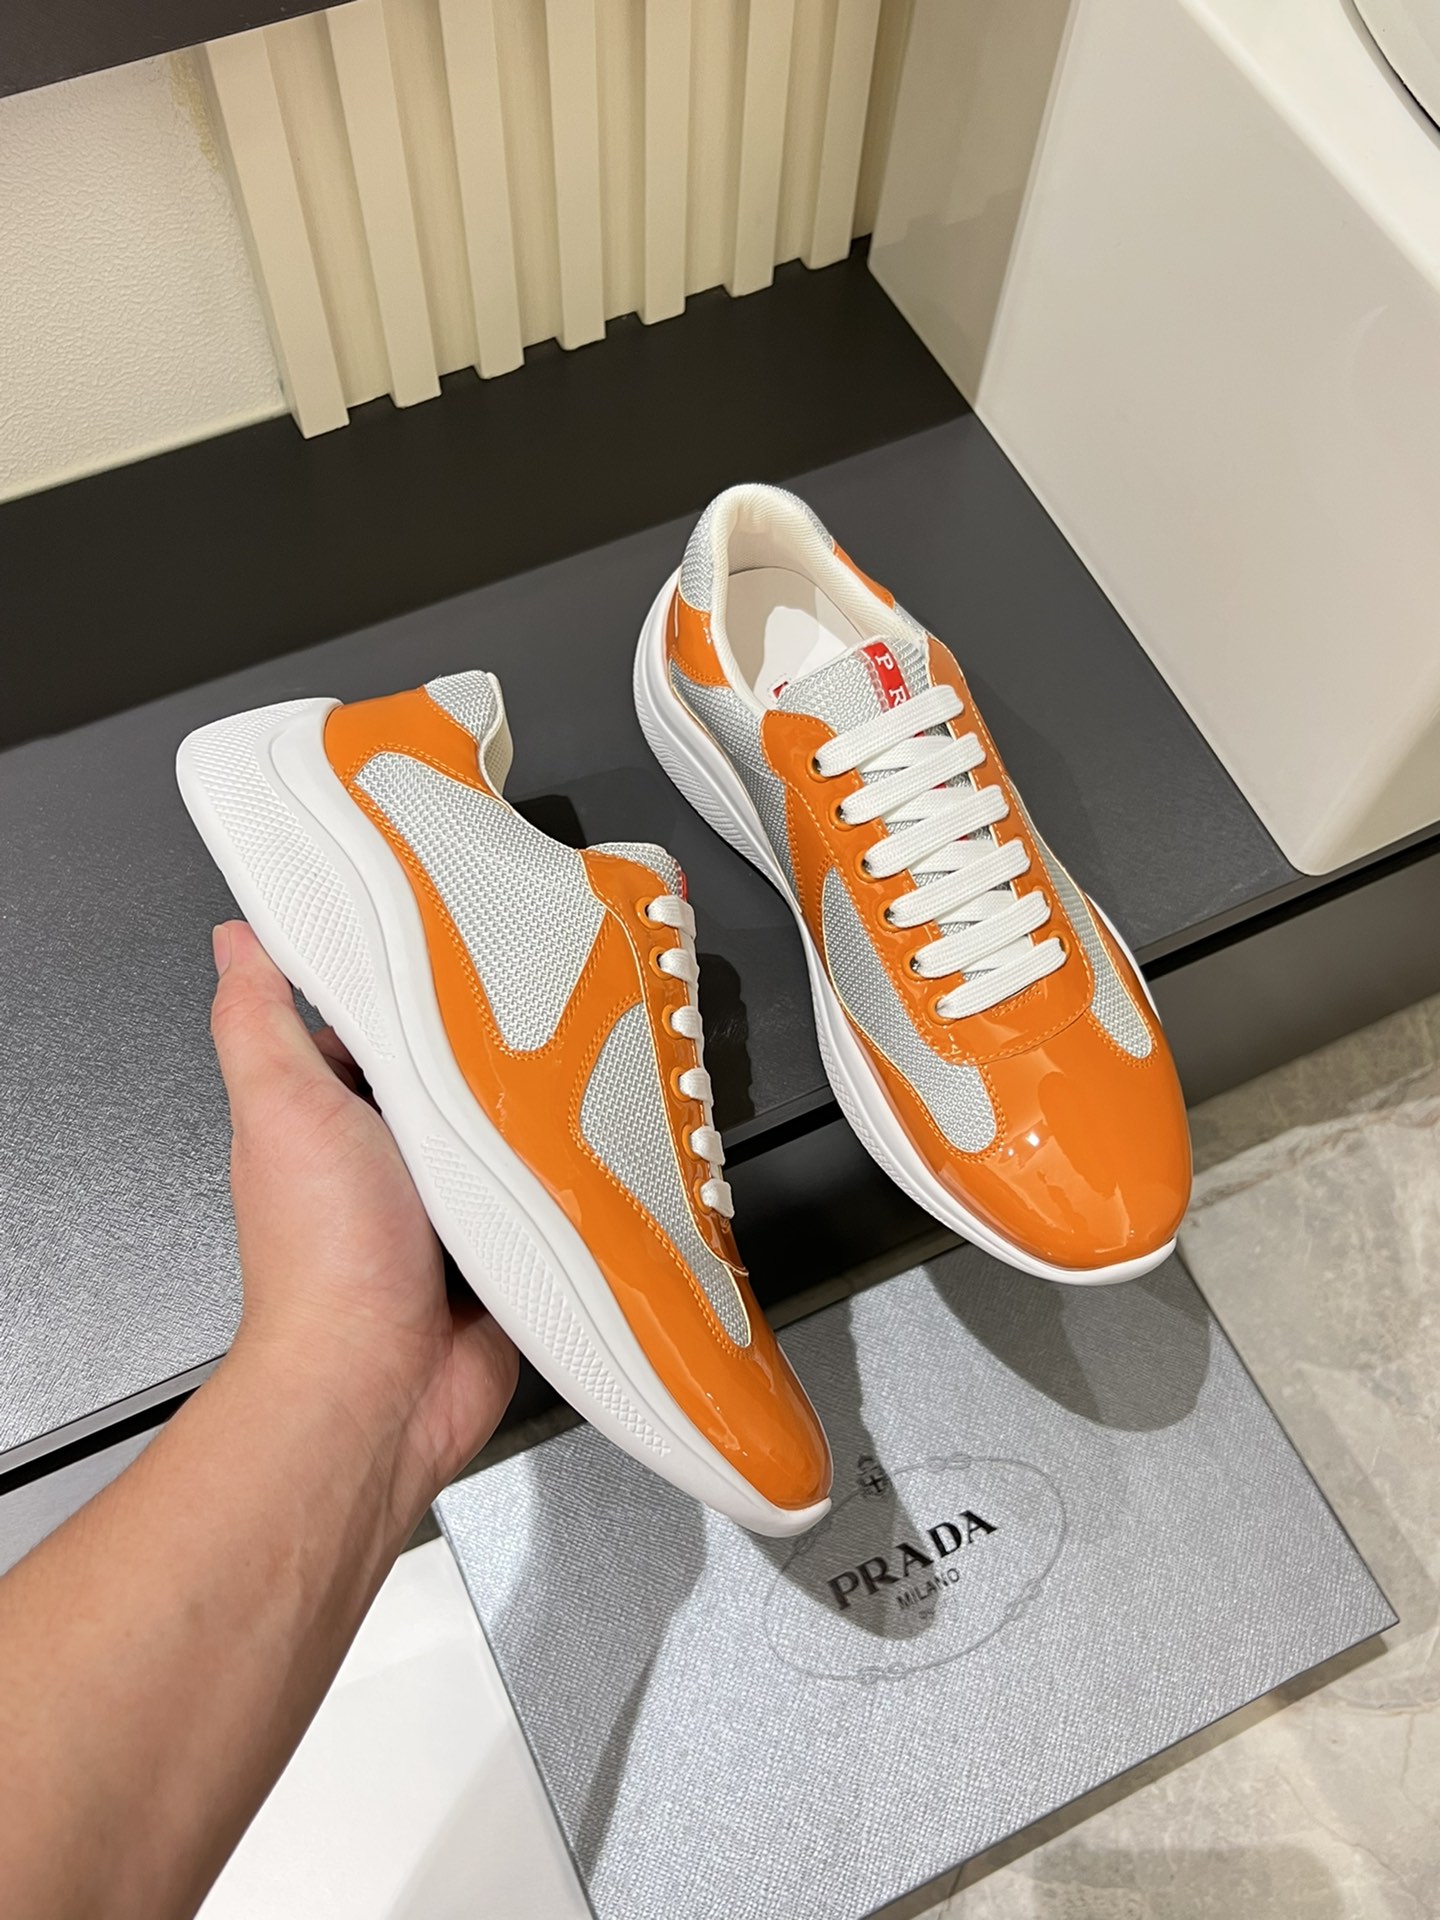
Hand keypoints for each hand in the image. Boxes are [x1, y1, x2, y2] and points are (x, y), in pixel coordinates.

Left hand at [208, 921, 516, 1527]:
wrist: (380, 1383)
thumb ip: (258, 1019)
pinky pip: (544, 1196)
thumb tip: (237, 940)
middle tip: (535, 1013)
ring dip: (533, 1119)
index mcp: (327, 1115)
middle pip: (450, 1075)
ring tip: (568, 1079)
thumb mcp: (280, 1104)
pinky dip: (563, 1182)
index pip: (372, 1024)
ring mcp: (445, 1207)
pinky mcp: (500, 1248)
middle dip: (488, 1054)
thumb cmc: (324, 1258)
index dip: (409, 988)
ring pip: (504, 1132)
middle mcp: (386, 1159)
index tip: (455, 945)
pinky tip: (585, 1154)